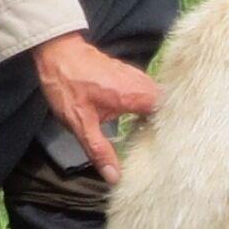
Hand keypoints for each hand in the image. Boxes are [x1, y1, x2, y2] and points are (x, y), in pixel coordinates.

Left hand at [30, 36, 159, 183]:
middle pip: (168, 107)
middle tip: (164, 150)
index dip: (172, 134)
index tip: (169, 151)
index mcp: (135, 95)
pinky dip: (148, 107)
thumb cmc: (67, 85)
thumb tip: (114, 177)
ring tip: (155, 139)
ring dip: (158, 117)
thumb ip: (99, 150)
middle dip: (168, 127)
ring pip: (159, 99)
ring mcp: (137, 76)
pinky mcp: (130, 75)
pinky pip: (148, 92)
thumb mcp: (81, 123)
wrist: (57, 51)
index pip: (170, 114)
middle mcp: (142, 83)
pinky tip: (141, 122)